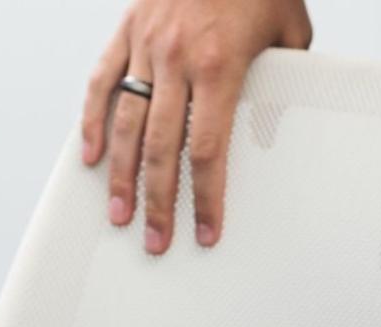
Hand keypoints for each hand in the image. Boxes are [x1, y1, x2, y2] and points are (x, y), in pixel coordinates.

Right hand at [81, 0, 311, 253]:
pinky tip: (89, 159)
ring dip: (120, 176)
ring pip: (123, 122)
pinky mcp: (126, 31)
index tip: (205, 232)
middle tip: (156, 241)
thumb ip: (284, 87)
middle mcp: (176, 59)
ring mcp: (145, 45)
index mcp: (220, 67)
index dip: (204, 199)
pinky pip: (101, 82)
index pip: (206, 151)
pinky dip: (91, 123)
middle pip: (159, 149)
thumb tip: (275, 133)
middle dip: (158, 202)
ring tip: (119, 215)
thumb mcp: (291, 37)